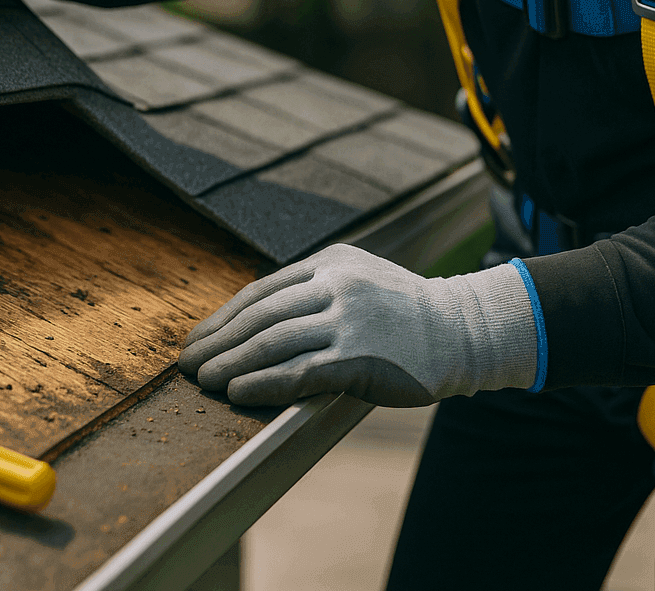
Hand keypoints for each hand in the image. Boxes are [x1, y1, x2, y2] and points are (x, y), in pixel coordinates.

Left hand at [177, 244, 536, 407]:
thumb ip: (314, 290)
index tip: (200, 338)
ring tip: (204, 380)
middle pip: (259, 316)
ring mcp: (348, 321)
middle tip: (189, 362)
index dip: (223, 317)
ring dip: (230, 364)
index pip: (261, 291)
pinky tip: (239, 393)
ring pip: (272, 343)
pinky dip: (262, 383)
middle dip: (217, 341)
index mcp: (331, 261)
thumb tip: (256, 320)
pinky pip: (298, 372)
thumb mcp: (360, 279)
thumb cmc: (407, 313)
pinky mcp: (359, 357)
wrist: (465, 330)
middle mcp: (336, 285)